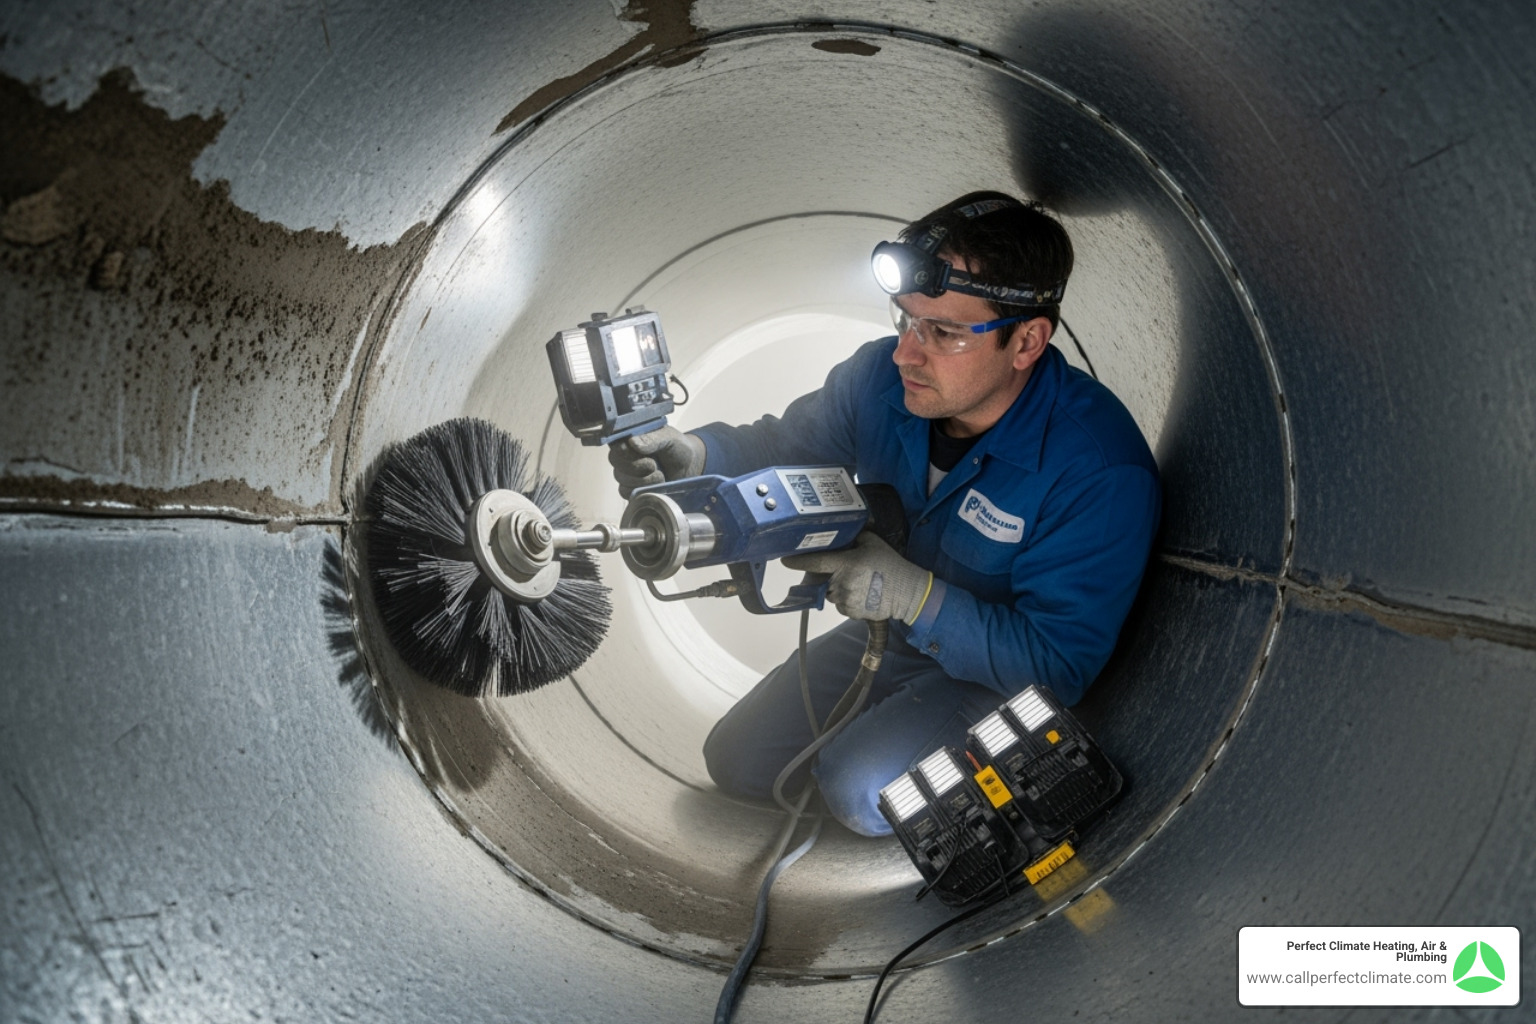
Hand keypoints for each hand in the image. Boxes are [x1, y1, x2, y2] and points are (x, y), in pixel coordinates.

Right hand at [608, 426, 705, 497]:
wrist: (689, 468)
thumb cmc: (678, 448)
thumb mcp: (669, 438)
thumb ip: (652, 439)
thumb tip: (632, 442)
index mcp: (630, 437)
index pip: (615, 443)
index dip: (624, 450)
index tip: (639, 453)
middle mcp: (625, 455)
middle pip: (616, 462)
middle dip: (636, 466)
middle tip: (654, 465)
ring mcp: (627, 472)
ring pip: (622, 478)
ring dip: (643, 479)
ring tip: (660, 474)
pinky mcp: (632, 488)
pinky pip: (626, 492)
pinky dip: (643, 490)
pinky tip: (656, 485)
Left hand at [783, 532, 932, 622]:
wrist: (907, 593)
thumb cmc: (891, 566)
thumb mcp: (874, 543)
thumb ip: (856, 537)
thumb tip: (845, 532)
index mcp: (846, 563)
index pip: (815, 562)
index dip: (797, 561)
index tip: (785, 560)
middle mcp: (842, 582)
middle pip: (823, 579)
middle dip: (829, 576)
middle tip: (849, 572)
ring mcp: (845, 599)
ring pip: (831, 593)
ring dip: (839, 588)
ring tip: (859, 583)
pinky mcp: (850, 612)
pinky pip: (840, 605)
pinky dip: (847, 600)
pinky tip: (863, 594)